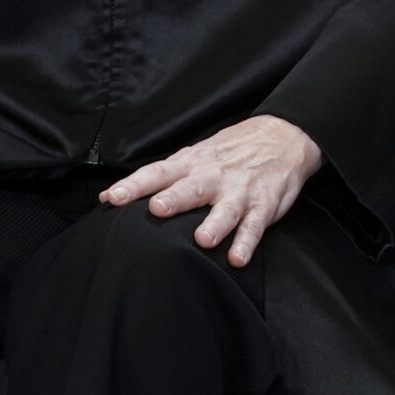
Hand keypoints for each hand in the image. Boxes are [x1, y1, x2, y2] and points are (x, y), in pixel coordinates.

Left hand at [101, 114, 323, 268]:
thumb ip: (158, 177)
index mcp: (192, 163)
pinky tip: (238, 258)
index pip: (159, 172)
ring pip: (227, 209)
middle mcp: (214, 176)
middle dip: (175, 199)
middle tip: (158, 209)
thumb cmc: (230, 152)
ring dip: (216, 223)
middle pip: (192, 188)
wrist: (285, 136)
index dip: (136, 184)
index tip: (114, 197)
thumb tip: (109, 197)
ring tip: (203, 240)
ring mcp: (241, 190)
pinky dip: (247, 242)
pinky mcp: (265, 204)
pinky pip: (255, 225)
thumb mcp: (195, 156)